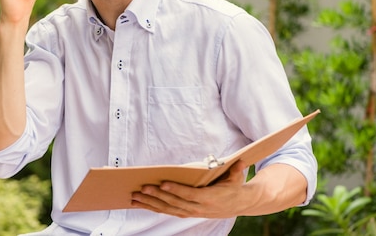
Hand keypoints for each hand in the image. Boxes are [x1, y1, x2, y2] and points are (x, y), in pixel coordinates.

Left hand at [130, 160, 253, 218]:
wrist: (239, 204)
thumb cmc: (234, 187)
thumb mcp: (237, 178)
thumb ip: (236, 170)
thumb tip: (240, 162)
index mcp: (209, 198)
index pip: (190, 195)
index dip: (176, 190)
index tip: (163, 183)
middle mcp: (198, 208)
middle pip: (174, 203)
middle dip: (157, 196)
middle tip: (142, 188)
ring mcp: (191, 212)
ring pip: (168, 209)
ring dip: (150, 204)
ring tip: (135, 197)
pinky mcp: (186, 213)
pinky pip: (168, 211)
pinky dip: (154, 207)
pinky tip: (142, 203)